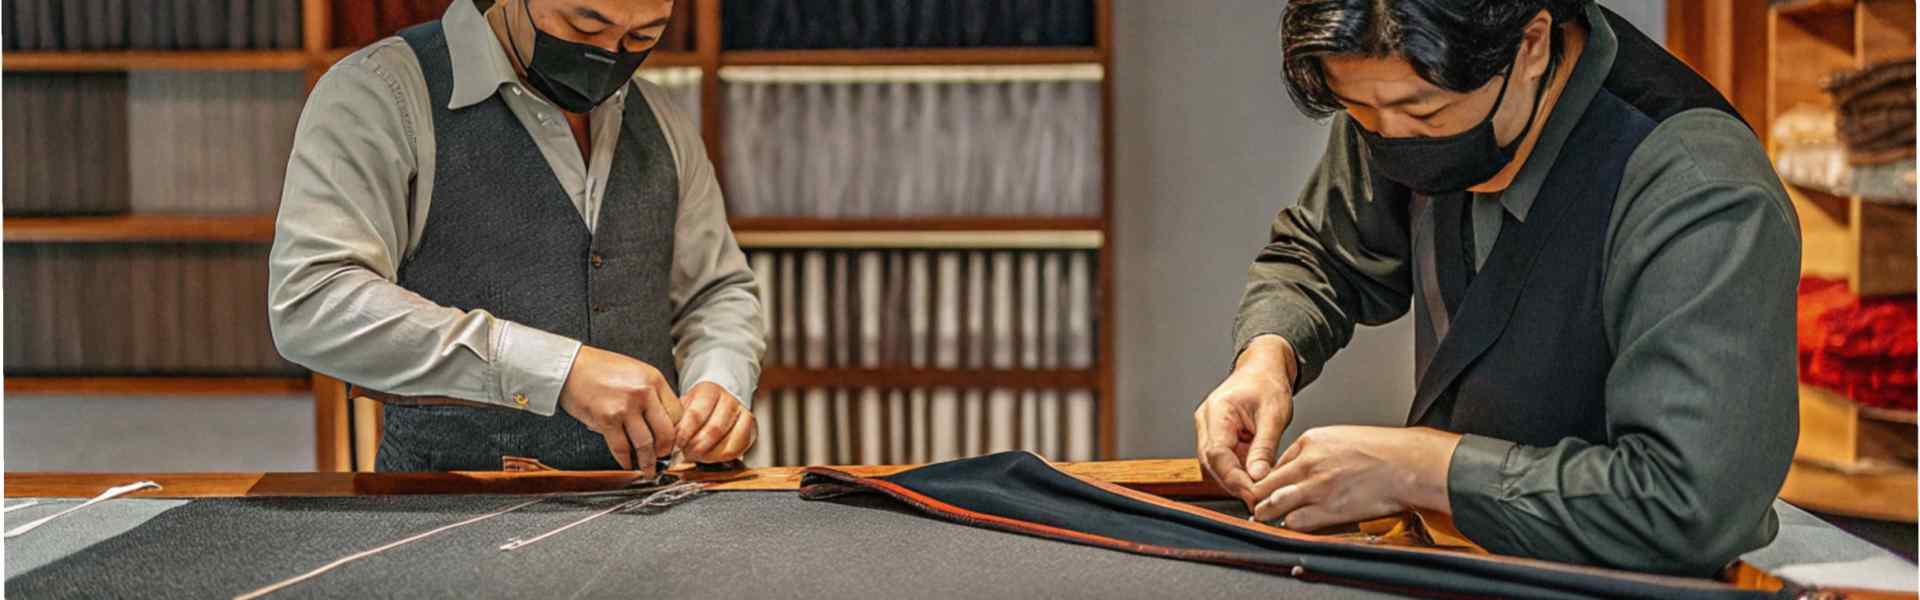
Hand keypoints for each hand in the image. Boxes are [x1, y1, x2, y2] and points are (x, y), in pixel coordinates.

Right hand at [558, 346, 683, 474]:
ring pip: (646, 444)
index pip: (677, 413)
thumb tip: (660, 422)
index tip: (673, 441)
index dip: (677, 431)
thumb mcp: (635, 372)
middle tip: (663, 457)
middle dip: (666, 450)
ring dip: (648, 462)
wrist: (569, 367)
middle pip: (666, 431)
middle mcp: (643, 392)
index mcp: (654, 379)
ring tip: (648, 469)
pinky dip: (625, 460)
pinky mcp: (607, 419)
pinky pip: (621, 447)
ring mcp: (625, 407)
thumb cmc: (599, 369)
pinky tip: (627, 464)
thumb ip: (651, 394)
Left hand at [673, 382, 757, 462]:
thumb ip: (677, 420)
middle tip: (686, 453)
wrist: (718, 400)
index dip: (685, 433)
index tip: (676, 444)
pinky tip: (710, 456)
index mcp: (709, 391)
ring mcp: (743, 414)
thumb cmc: (697, 406)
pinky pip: (738, 450)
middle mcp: (729, 401)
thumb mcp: (684, 406)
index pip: (696, 414)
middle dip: (696, 447)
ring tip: (697, 455)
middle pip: (714, 430)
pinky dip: (722, 458)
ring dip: (709, 455)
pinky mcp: (751, 429)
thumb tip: (666, 440)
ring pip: (728, 443)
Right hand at [1194, 335, 1297, 508]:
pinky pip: (1224, 460)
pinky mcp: (1217, 436)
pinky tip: (1255, 479)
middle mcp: (1206, 422)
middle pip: (1213, 463)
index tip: (1253, 493)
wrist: (1263, 368)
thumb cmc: (1268, 384)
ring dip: (1236, 479)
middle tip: (1258, 499)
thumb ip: (1264, 447)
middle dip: (1234, 483)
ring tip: (1259, 491)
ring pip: (1216, 465)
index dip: (1234, 478)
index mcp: (1217, 411)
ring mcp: (1209, 430)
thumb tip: (1258, 477)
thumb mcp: (1273, 414)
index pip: (1217, 453)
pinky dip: (1238, 471)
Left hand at [1249, 426, 1461, 531]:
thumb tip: (1299, 465)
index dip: (1266, 477)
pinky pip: (1296, 522)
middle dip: (1257, 496)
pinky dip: (1290, 525)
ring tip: (1265, 516)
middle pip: (1265, 484)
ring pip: (1273, 504)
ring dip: (1267, 512)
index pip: (1274, 463)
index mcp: (1310, 441)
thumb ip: (1315, 450)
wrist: (1406, 464)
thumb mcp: (1339, 436)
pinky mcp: (1329, 509)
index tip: (1265, 486)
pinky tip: (1292, 523)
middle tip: (1256, 503)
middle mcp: (1308, 463)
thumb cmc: (1382, 450)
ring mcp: (1317, 487)